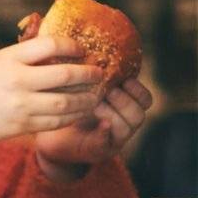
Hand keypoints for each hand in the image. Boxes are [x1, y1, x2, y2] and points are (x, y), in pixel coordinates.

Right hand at [0, 36, 103, 143]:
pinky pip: (57, 121)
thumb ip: (21, 56)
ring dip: (87, 98)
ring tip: (96, 94)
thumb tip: (55, 48)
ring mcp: (21, 105)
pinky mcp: (23, 125)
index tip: (81, 49)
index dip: (72, 46)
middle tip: (99, 72)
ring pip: (67, 102)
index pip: (50, 45)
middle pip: (65, 75)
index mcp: (7, 59)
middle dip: (88, 73)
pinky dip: (73, 115)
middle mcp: (16, 81)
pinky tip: (80, 110)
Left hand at [33, 77, 153, 183]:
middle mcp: (124, 123)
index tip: (124, 77)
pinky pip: (108, 143)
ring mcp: (113, 139)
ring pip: (128, 127)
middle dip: (125, 99)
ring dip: (114, 113)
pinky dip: (105, 132)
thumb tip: (87, 46)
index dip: (137, 88)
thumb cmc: (67, 107)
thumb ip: (91, 75)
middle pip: (139, 112)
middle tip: (109, 90)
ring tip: (97, 103)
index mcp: (124, 106)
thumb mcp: (81, 89)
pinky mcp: (99, 151)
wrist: (52, 137)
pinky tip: (101, 123)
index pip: (145, 99)